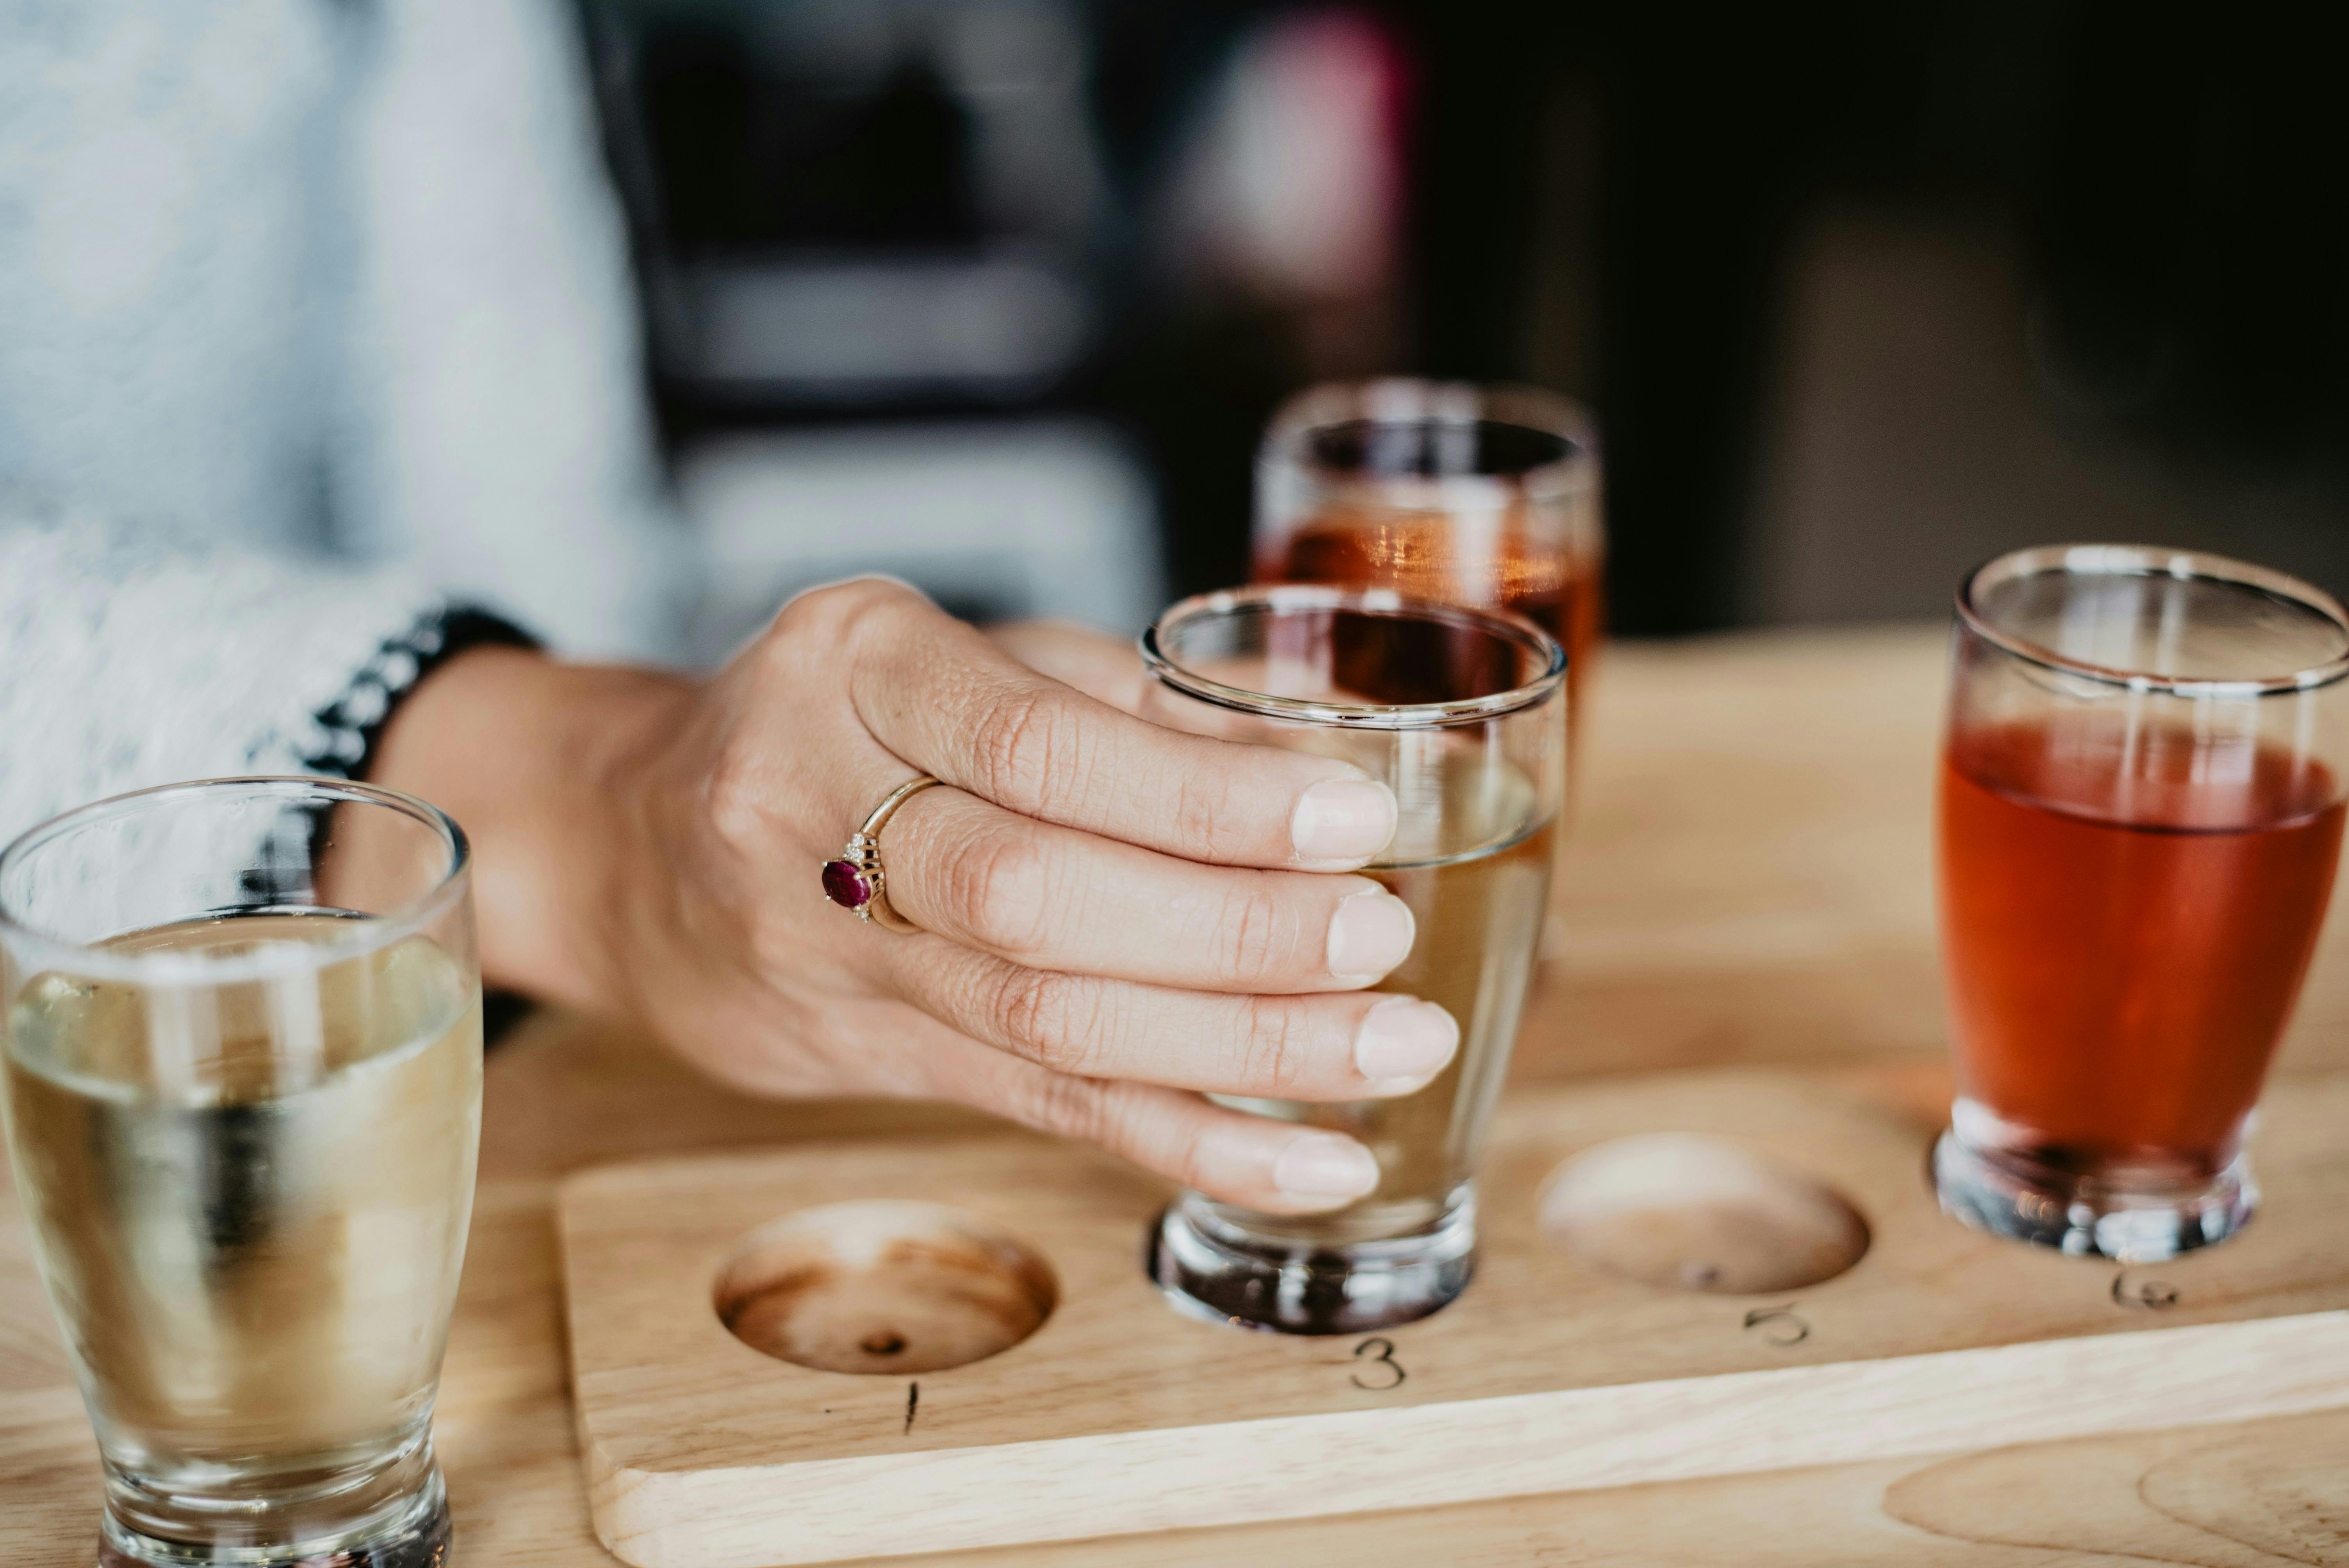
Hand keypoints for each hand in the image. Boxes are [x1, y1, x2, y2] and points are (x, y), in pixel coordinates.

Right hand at [371, 581, 1457, 1211]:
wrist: (634, 840)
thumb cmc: (841, 721)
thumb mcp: (960, 655)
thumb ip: (1120, 701)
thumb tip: (1310, 760)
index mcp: (856, 664)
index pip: (1038, 747)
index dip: (1201, 799)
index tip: (1346, 818)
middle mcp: (816, 802)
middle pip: (1036, 898)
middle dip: (1230, 932)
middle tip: (1378, 939)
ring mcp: (827, 943)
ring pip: (1045, 1017)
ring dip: (1239, 1047)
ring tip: (1387, 1048)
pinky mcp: (868, 1052)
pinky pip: (1044, 1105)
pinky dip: (1190, 1141)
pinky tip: (1311, 1162)